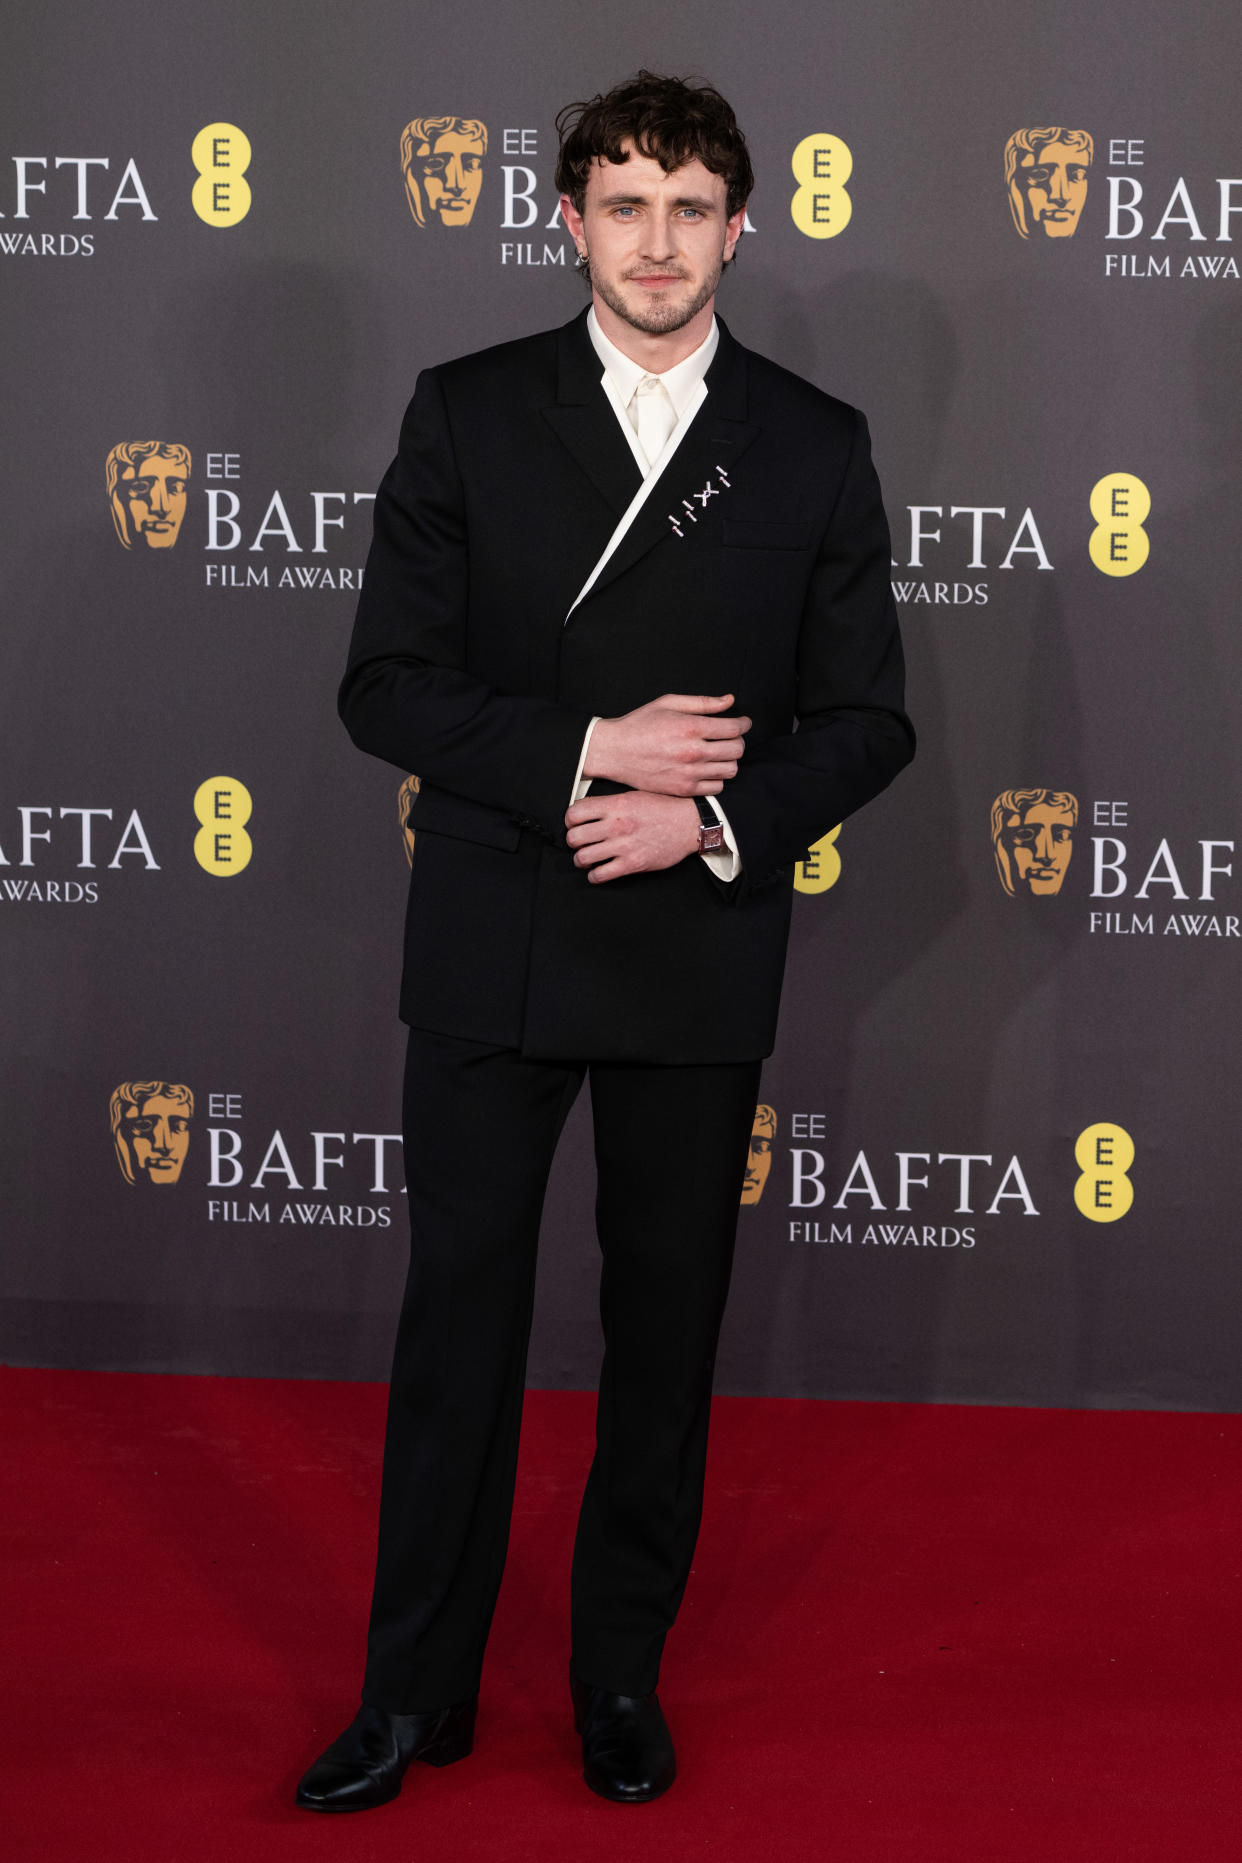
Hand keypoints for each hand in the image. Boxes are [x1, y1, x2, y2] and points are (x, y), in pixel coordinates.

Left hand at [565, 791, 699, 883]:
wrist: (688, 824)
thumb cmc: (663, 809)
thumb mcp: (634, 796)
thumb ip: (609, 803)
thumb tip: (585, 810)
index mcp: (615, 805)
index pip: (575, 813)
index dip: (569, 820)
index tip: (573, 824)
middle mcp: (616, 825)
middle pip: (574, 837)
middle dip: (572, 841)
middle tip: (578, 843)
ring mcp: (623, 846)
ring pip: (583, 858)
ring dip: (581, 860)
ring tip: (586, 858)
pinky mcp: (632, 864)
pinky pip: (600, 875)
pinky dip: (594, 876)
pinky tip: (598, 872)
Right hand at [583, 693, 750, 796]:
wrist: (614, 752)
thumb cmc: (640, 724)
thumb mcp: (669, 703)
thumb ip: (703, 703)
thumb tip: (730, 701)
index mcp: (690, 727)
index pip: (734, 728)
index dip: (744, 724)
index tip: (743, 723)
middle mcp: (693, 752)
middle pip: (737, 750)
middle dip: (738, 741)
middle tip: (731, 737)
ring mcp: (689, 774)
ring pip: (730, 770)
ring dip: (729, 760)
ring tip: (719, 753)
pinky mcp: (683, 789)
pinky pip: (717, 787)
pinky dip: (717, 777)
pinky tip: (708, 768)